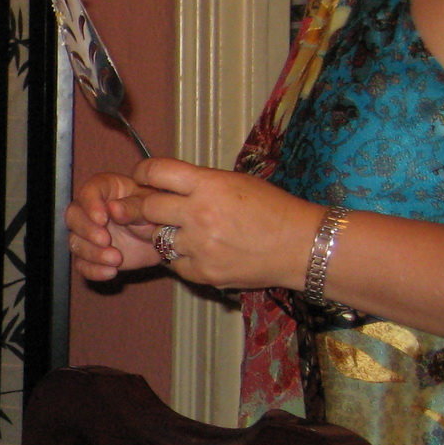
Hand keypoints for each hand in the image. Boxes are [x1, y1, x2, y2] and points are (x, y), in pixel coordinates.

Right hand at [65, 170, 168, 279]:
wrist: (164, 240)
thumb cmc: (156, 214)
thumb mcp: (149, 208)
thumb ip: (132, 207)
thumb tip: (112, 208)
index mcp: (105, 189)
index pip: (88, 192)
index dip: (90, 205)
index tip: (102, 219)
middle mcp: (90, 210)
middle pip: (73, 216)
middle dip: (86, 230)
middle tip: (105, 240)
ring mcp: (88, 234)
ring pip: (75, 242)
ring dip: (92, 253)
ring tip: (116, 259)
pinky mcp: (91, 255)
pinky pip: (82, 264)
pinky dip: (93, 270)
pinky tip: (110, 272)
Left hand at [103, 158, 314, 290]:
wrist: (302, 246)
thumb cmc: (273, 209)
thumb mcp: (236, 182)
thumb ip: (198, 183)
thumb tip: (160, 184)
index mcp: (209, 185)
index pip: (156, 171)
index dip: (143, 174)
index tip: (141, 178)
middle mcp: (199, 214)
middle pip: (146, 208)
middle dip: (141, 208)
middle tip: (144, 210)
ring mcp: (199, 246)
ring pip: (157, 239)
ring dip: (164, 235)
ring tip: (186, 233)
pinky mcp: (203, 272)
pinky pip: (173, 263)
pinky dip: (181, 258)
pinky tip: (200, 252)